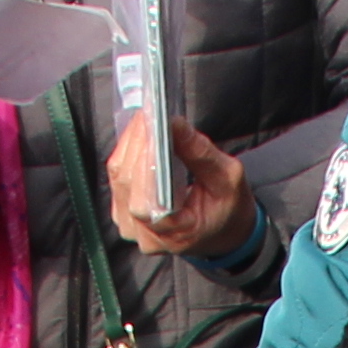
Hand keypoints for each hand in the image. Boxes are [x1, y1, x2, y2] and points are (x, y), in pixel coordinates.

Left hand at [108, 112, 251, 253]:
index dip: (143, 161)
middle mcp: (147, 235)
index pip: (144, 200)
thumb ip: (200, 153)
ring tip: (146, 119)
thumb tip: (174, 123)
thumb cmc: (228, 209)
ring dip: (131, 144)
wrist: (223, 231)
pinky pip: (118, 179)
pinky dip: (128, 153)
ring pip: (118, 178)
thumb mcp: (228, 179)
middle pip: (126, 184)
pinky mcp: (124, 214)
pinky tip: (141, 136)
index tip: (151, 125)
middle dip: (137, 142)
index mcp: (175, 233)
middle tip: (149, 112)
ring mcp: (131, 227)